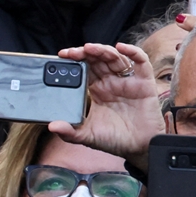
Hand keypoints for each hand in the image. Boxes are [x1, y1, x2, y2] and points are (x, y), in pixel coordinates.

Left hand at [50, 42, 161, 162]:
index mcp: (97, 90)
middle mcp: (112, 82)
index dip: (75, 60)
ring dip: (103, 50)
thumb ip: (69, 132)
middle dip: (85, 53)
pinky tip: (121, 47)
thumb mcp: (87, 136)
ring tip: (90, 48)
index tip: (62, 56)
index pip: (85, 69)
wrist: (139, 148)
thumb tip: (51, 126)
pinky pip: (141, 62)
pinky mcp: (144, 83)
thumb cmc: (115, 140)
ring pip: (116, 58)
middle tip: (73, 52)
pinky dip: (133, 52)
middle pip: (98, 60)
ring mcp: (128, 81)